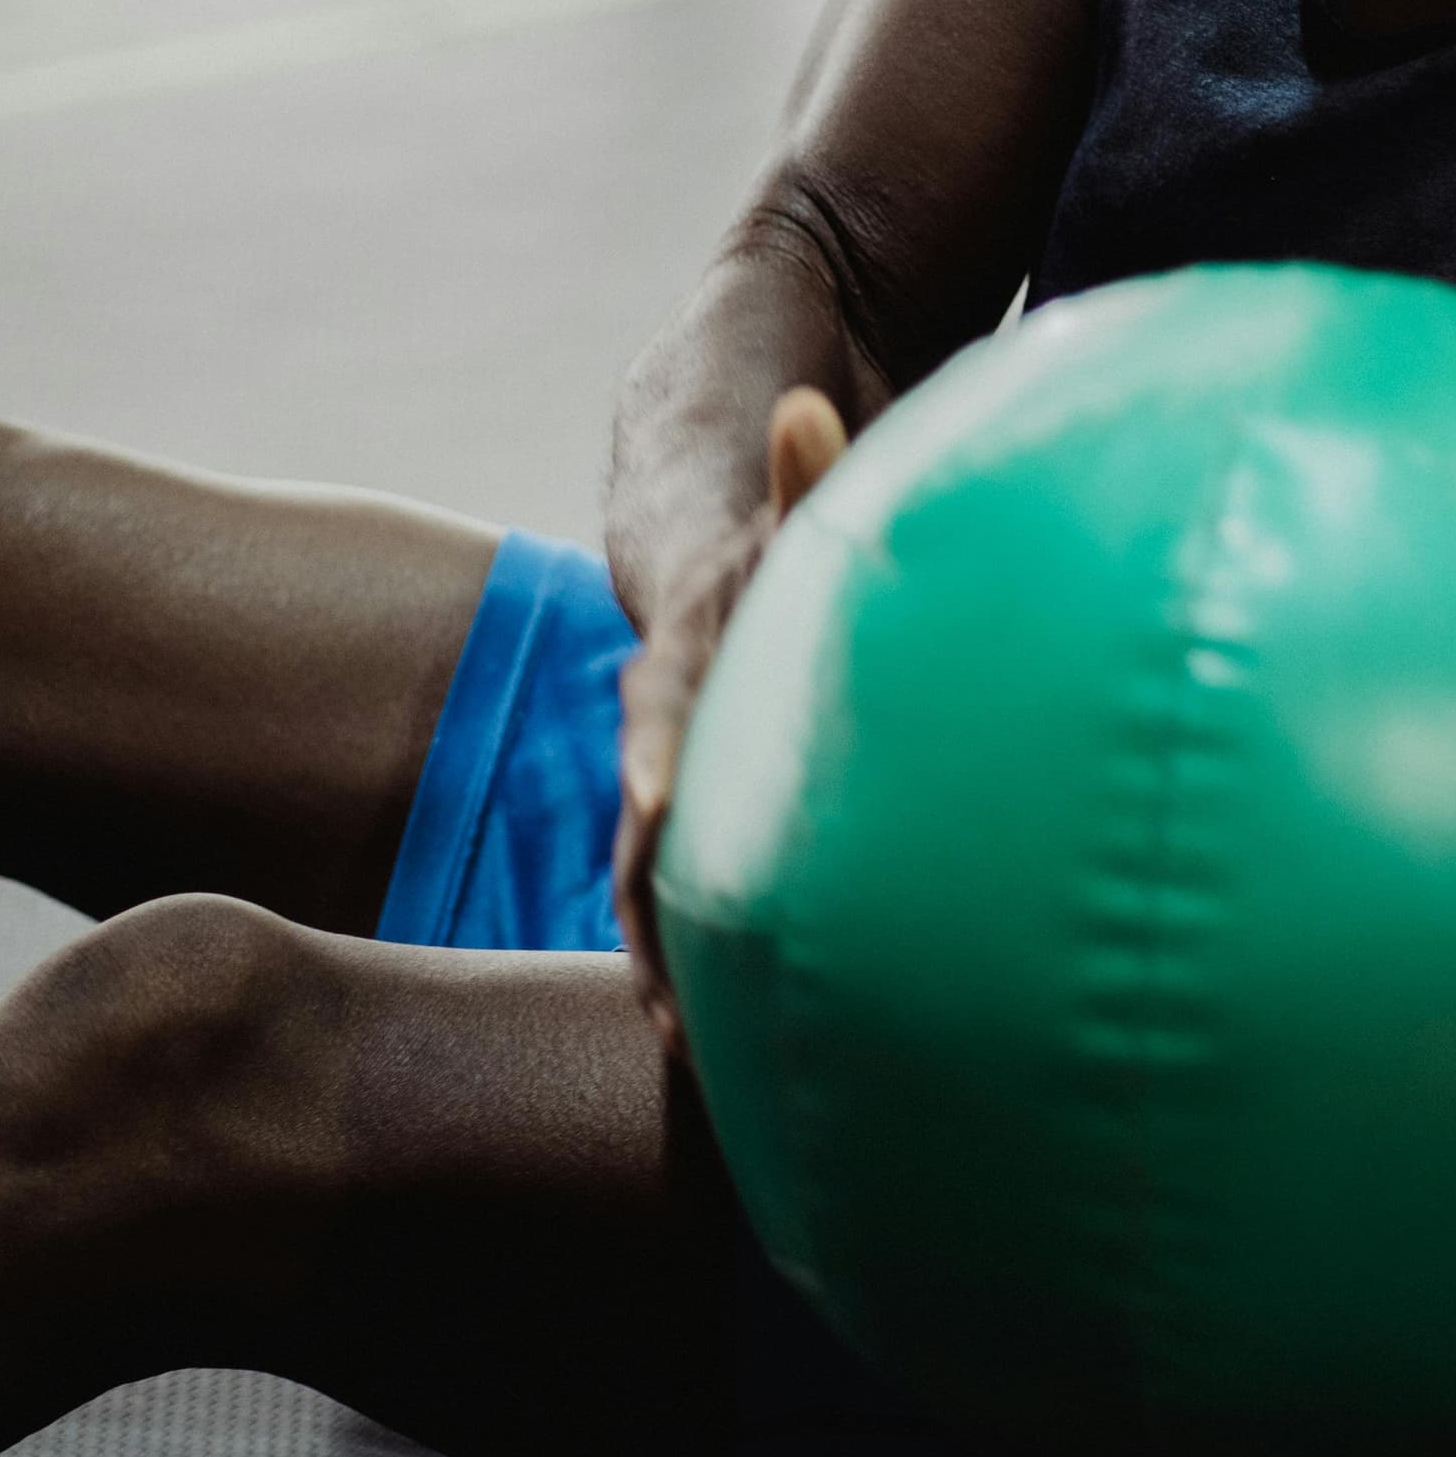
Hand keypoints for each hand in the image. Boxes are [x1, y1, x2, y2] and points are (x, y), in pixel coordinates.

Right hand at [614, 386, 851, 1048]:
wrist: (700, 501)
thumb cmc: (774, 508)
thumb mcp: (789, 486)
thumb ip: (803, 465)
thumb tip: (811, 406)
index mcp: (692, 637)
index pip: (667, 695)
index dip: (659, 749)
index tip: (653, 807)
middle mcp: (669, 706)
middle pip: (645, 816)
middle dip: (648, 908)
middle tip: (670, 1009)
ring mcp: (675, 754)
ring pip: (654, 862)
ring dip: (664, 951)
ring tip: (688, 1050)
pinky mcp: (698, 791)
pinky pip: (686, 874)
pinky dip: (692, 945)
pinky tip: (717, 1034)